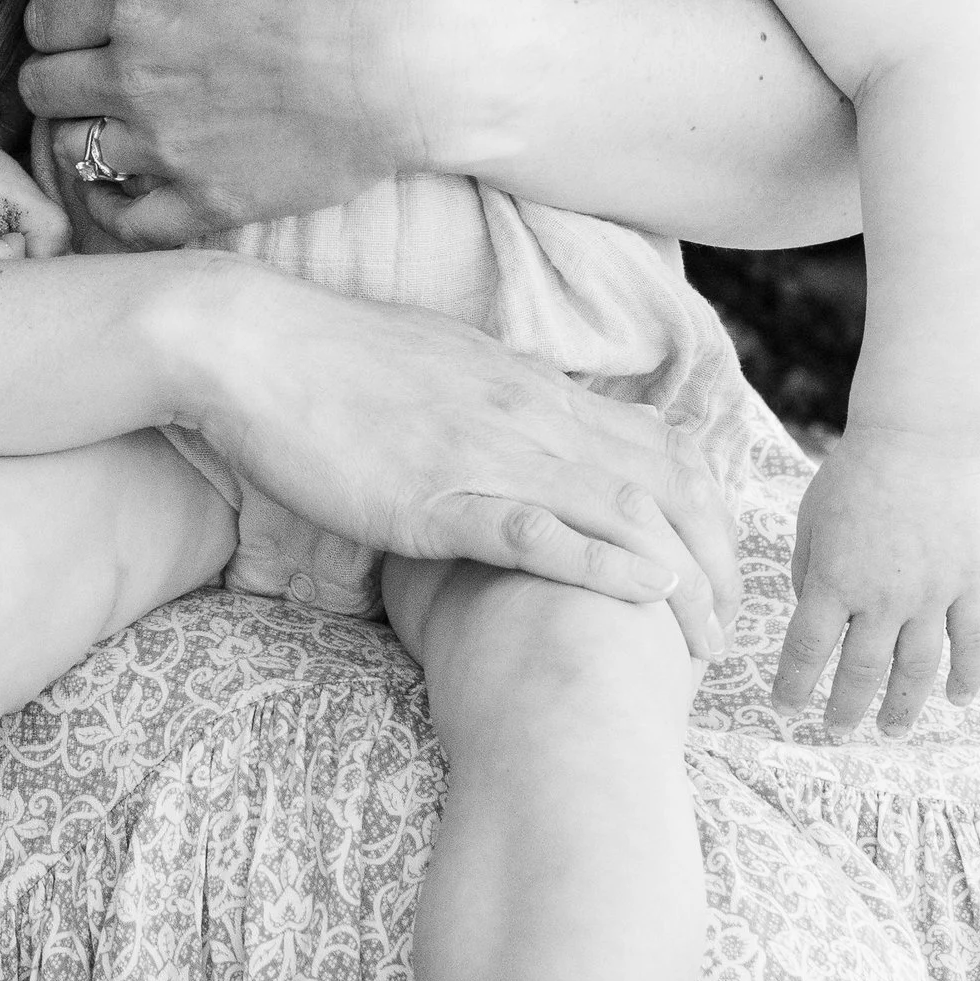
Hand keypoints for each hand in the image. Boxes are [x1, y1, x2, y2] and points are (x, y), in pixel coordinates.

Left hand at [19, 0, 434, 247]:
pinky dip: (113, 207)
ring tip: (114, 121)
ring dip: (83, 132)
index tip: (78, 21)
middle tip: (86, 69)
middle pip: (43, 87)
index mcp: (139, 2)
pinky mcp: (208, 201)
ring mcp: (169, 148)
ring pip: (74, 150)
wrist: (407, 62)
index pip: (44, 18)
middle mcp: (136, 78)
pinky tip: (124, 189)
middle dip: (55, 73)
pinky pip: (127, 222)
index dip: (54, 18)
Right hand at [170, 255, 741, 661]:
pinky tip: (643, 595)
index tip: (719, 564)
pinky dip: (602, 563)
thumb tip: (508, 437)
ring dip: (679, 577)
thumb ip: (485, 405)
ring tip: (709, 639)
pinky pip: (539, 530)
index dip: (703, 507)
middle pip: (663, 481)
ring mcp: (487, 450)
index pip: (653, 442)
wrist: (246, 341)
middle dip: (714, 555)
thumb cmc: (322, 361)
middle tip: (733, 622)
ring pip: (621, 509)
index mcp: (528, 384)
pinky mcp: (437, 493)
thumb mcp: (431, 371)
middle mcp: (528, 411)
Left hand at [772, 423, 979, 736]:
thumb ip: (810, 572)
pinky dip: (967, 676)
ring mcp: (931, 594)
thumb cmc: (853, 473)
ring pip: (917, 669)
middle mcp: (883, 596)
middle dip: (844, 708)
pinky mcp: (967, 583)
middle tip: (834, 731)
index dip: (794, 684)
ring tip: (890, 730)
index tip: (785, 707)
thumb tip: (816, 614)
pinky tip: (956, 701)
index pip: (807, 650)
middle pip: (861, 671)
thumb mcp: (811, 519)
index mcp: (834, 579)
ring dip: (902, 706)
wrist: (917, 436)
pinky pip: (971, 642)